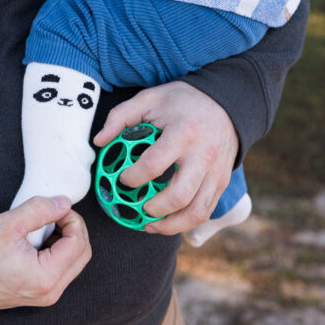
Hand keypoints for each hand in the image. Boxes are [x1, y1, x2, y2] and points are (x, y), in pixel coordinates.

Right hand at [0, 196, 90, 309]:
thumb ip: (41, 209)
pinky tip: (40, 238)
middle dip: (74, 228)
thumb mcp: (9, 223)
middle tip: (55, 213)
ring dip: (66, 239)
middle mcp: (50, 292)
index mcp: (45, 277)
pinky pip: (62, 269)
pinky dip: (58, 250)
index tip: (57, 207)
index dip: (72, 219)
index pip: (79, 243)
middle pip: (82, 254)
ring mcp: (45, 295)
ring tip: (45, 225)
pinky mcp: (39, 293)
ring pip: (74, 262)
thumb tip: (65, 203)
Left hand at [93, 81, 238, 234]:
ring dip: (171, 225)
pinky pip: (207, 210)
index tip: (122, 179)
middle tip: (138, 207)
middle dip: (153, 209)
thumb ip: (121, 117)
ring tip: (150, 225)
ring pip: (196, 211)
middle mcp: (203, 155)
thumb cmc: (182, 100)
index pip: (154, 165)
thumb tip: (98, 141)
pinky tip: (169, 221)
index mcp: (183, 132)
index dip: (133, 177)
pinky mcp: (223, 181)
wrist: (225, 101)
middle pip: (179, 196)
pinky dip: (187, 222)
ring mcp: (216, 171)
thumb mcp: (149, 98)